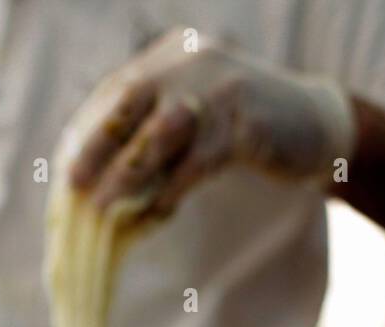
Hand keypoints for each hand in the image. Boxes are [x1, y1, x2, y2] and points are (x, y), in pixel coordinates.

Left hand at [62, 28, 355, 217]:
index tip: (66, 173)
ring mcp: (220, 85)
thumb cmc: (242, 131)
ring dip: (129, 174)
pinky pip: (197, 160)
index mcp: (172, 55)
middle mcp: (191, 60)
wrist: (318, 125)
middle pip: (128, 102)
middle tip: (72, 184)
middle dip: (96, 146)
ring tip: (104, 208)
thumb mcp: (194, 117)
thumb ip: (152, 133)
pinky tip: (157, 214)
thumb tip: (97, 178)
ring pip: (160, 132)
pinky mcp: (245, 118)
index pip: (116, 93)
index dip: (88, 133)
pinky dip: (172, 189)